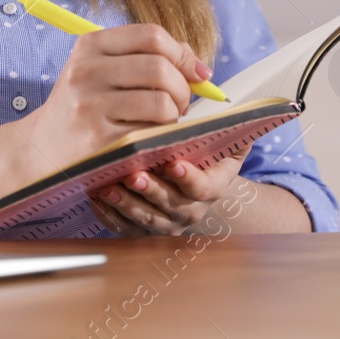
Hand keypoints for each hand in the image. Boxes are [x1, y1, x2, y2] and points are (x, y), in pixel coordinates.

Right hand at [18, 22, 211, 170]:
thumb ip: (145, 58)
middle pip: (159, 67)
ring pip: (160, 101)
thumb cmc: (82, 105)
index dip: (182, 53)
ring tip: (167, 120)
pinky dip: (162, 135)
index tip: (197, 73)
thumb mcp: (101, 70)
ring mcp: (90, 106)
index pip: (151, 35)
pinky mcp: (98, 139)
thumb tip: (196, 64)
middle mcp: (86, 71)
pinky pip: (150, 133)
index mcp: (90, 45)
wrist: (40, 147)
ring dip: (175, 113)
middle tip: (182, 102)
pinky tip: (153, 136)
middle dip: (183, 87)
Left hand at [91, 142, 253, 236]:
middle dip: (151, 191)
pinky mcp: (142, 227)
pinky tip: (97, 197)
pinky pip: (124, 227)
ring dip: (126, 204)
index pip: (203, 187)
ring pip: (145, 218)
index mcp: (212, 186)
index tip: (175, 164)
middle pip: (170, 206)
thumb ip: (235, 127)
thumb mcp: (230, 139)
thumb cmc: (209, 153)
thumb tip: (242, 111)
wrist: (198, 182)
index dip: (190, 178)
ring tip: (108, 186)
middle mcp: (190, 209)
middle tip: (133, 175)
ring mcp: (166, 221)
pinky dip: (110, 215)